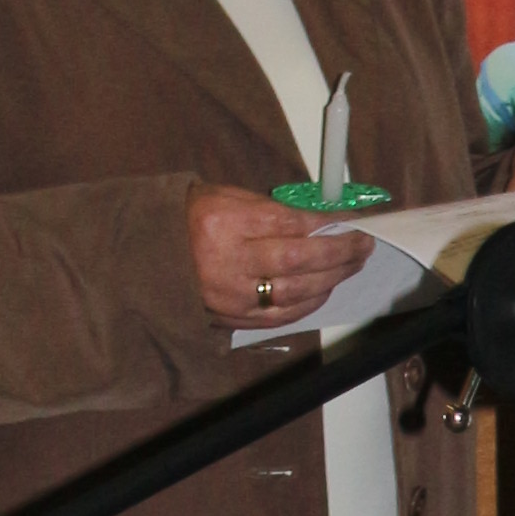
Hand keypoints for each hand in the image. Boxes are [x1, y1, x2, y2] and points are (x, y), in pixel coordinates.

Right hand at [188, 184, 369, 332]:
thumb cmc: (194, 218)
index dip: (327, 225)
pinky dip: (310, 303)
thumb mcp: (227, 197)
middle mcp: (228, 261)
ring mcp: (231, 295)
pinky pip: (281, 315)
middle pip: (298, 260)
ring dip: (332, 278)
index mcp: (225, 222)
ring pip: (296, 292)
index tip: (351, 222)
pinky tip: (326, 288)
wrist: (151, 252)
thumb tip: (320, 222)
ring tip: (353, 264)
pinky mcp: (233, 318)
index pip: (290, 224)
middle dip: (339, 253)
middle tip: (364, 245)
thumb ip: (272, 210)